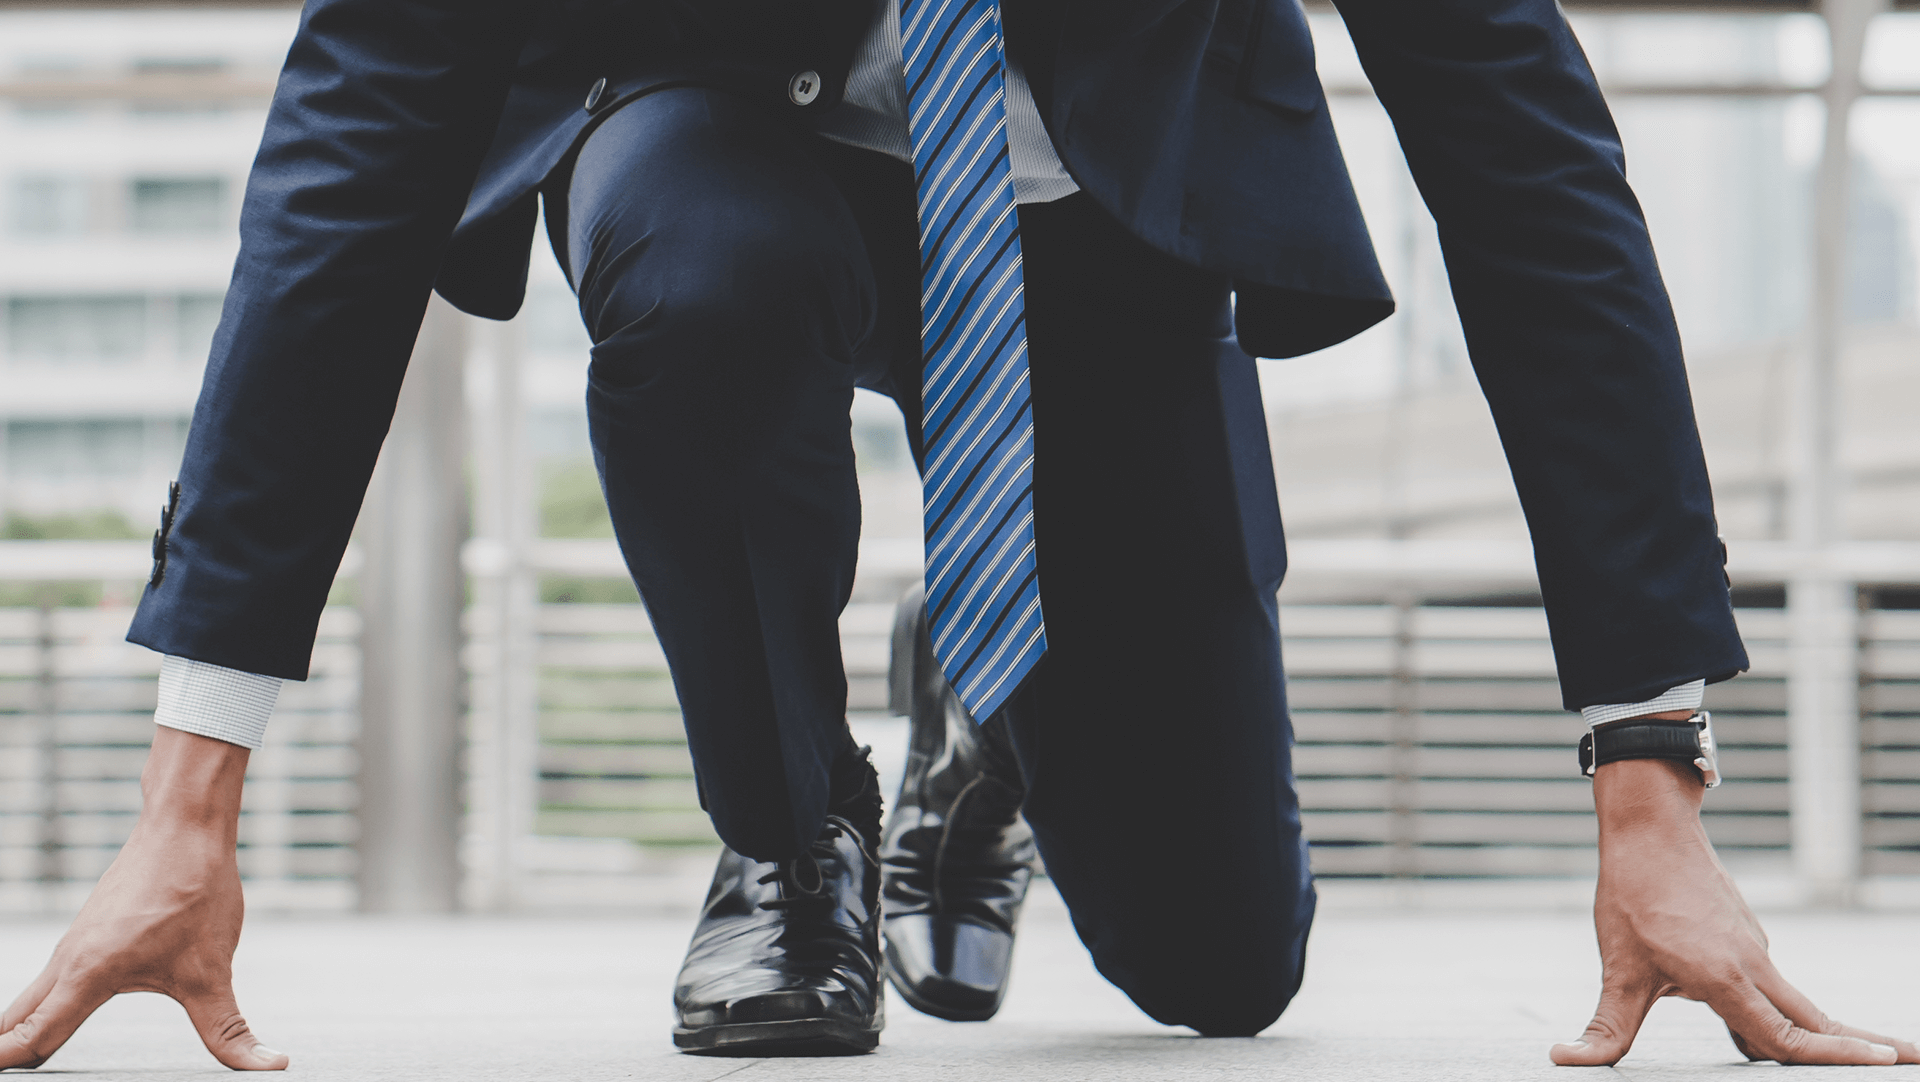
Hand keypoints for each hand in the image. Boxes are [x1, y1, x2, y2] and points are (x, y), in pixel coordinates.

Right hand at [0, 727, 286, 1070]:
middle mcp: (69, 961)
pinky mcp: (88, 932)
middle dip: (5, 1051)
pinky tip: (51, 1019)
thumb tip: (269, 1067)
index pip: (32, 1038)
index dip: (7, 1064)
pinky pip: (51, 980)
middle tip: (7, 1073)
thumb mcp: (212, 971)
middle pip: (16, 1023)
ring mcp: (74, 945)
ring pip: (32, 1000)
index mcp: (88, 976)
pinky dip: (39, 1007)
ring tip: (17, 1059)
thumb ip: (228, 1029)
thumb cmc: (195, 889)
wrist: (186, 826)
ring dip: (18, 1031)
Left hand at [1551, 754, 1917, 1065]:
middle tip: (1910, 1062)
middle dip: (1863, 1048)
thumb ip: (1605, 1027)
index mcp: (1726, 978)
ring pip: (1797, 1004)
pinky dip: (1787, 1014)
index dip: (1832, 1058)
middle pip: (1814, 1021)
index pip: (1786, 1036)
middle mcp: (1753, 964)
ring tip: (1872, 1057)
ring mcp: (1755, 949)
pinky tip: (1783, 1036)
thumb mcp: (1616, 968)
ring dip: (1827, 1035)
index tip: (1884, 1064)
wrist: (1650, 828)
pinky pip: (1772, 987)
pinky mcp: (1748, 938)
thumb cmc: (1632, 895)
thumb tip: (1565, 1059)